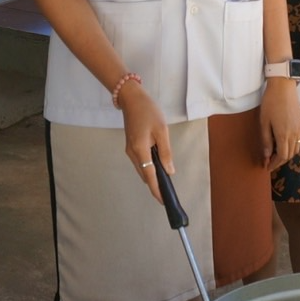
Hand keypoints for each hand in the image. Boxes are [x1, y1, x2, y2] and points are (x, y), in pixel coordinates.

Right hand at [117, 84, 171, 203]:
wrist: (131, 99)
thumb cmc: (148, 111)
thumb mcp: (162, 130)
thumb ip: (166, 152)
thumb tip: (169, 171)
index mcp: (140, 149)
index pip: (149, 176)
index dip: (157, 189)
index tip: (163, 201)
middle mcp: (132, 153)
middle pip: (145, 175)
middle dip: (155, 185)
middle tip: (168, 193)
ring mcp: (130, 150)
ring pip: (142, 169)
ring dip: (152, 175)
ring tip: (166, 181)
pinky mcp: (131, 146)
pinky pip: (141, 161)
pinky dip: (149, 166)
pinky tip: (158, 165)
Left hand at [258, 77, 299, 169]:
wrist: (284, 87)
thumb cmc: (270, 102)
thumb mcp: (264, 122)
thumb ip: (266, 140)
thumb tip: (266, 155)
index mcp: (283, 135)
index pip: (282, 157)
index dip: (274, 164)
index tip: (267, 166)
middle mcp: (294, 134)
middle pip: (290, 155)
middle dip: (280, 161)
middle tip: (270, 161)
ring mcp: (299, 129)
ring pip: (296, 148)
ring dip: (287, 154)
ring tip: (276, 153)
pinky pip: (299, 140)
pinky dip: (292, 146)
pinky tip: (284, 142)